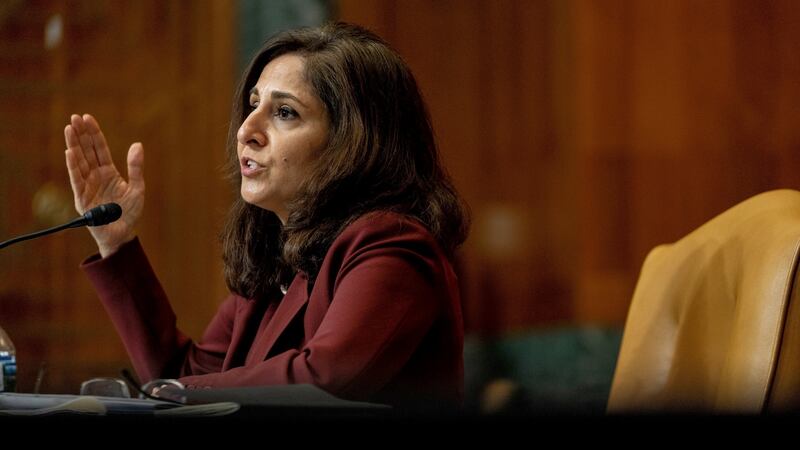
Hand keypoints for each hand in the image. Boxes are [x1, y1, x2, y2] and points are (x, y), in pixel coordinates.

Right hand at [64, 114, 144, 256]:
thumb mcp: (137, 188)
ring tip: (68, 128)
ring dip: (73, 145)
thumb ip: (135, 167)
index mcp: (108, 172)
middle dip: (80, 134)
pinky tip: (69, 152)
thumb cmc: (129, 212)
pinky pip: (77, 180)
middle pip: (86, 151)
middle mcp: (95, 176)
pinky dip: (73, 166)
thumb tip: (137, 144)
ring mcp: (87, 186)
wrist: (123, 233)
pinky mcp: (82, 198)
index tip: (87, 117)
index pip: (100, 148)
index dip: (94, 133)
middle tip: (74, 117)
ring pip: (79, 162)